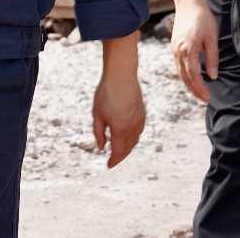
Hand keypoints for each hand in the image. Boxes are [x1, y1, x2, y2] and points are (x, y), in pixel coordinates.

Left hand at [92, 44, 145, 167]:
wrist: (121, 74)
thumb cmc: (106, 93)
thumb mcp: (97, 114)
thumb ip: (99, 133)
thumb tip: (101, 148)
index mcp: (120, 129)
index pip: (118, 152)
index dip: (113, 160)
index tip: (108, 166)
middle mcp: (132, 127)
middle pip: (128, 148)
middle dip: (120, 156)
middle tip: (112, 160)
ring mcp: (140, 121)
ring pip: (135, 140)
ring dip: (127, 147)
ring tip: (118, 149)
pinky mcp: (143, 114)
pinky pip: (138, 131)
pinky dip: (132, 138)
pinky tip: (126, 135)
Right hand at [169, 0, 219, 102]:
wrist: (188, 3)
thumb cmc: (202, 18)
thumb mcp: (212, 38)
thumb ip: (212, 58)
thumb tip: (213, 75)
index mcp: (187, 49)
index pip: (194, 75)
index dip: (201, 88)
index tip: (208, 97)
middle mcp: (177, 51)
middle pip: (185, 77)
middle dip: (195, 90)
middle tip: (205, 99)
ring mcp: (174, 49)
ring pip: (180, 73)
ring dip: (189, 84)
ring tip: (200, 93)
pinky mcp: (174, 46)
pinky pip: (178, 66)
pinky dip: (185, 75)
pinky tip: (193, 78)